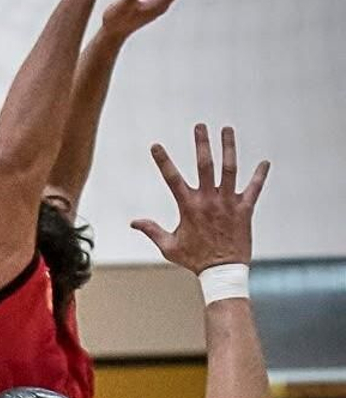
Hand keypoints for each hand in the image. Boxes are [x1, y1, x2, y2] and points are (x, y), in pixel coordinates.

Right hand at [132, 124, 268, 272]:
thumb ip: (151, 231)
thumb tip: (133, 222)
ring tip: (227, 129)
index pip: (172, 179)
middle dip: (202, 144)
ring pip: (230, 169)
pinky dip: (259, 175)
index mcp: (188, 207)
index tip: (156, 145)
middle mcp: (209, 201)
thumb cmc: (195, 259)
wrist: (223, 271)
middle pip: (205, 166)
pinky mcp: (245, 209)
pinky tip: (264, 162)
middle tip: (200, 126)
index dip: (163, 161)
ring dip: (229, 148)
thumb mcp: (168, 247)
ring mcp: (228, 203)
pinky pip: (254, 188)